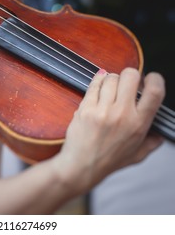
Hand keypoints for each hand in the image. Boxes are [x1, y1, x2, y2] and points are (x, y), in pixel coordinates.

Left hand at [53, 67, 164, 192]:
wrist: (82, 166)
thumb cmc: (108, 161)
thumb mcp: (137, 155)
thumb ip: (152, 142)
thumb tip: (160, 133)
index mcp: (139, 124)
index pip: (154, 91)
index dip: (154, 79)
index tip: (149, 79)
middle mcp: (122, 114)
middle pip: (130, 76)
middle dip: (130, 75)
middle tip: (126, 83)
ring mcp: (102, 110)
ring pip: (110, 78)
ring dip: (111, 79)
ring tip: (110, 88)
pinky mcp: (86, 109)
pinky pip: (93, 85)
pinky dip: (97, 81)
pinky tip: (99, 84)